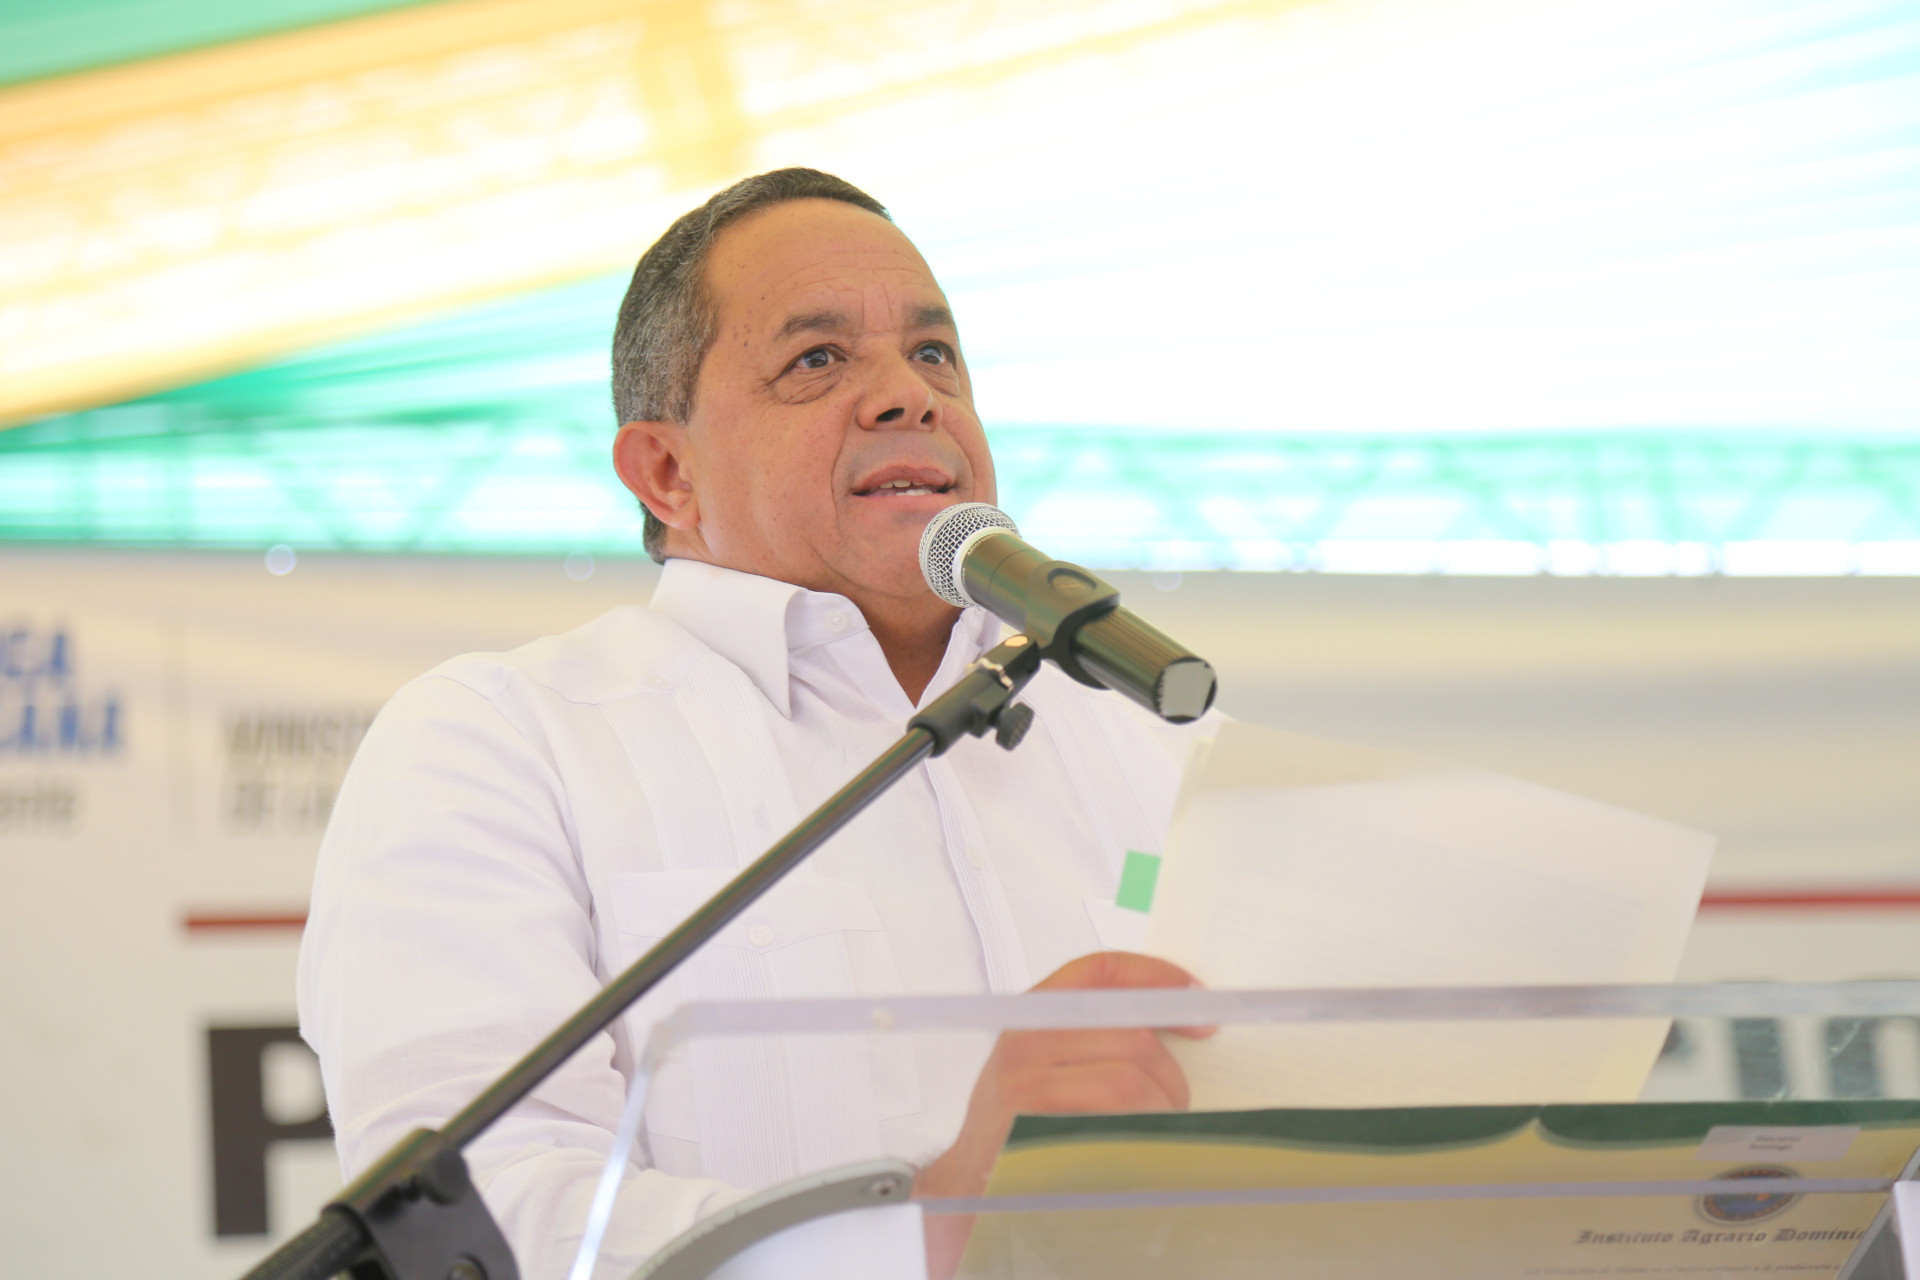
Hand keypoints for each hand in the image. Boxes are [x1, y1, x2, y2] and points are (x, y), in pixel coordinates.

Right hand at [915, 951, 1213, 1275]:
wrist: (969, 1183)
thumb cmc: (1018, 1122)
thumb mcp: (1046, 1061)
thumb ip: (1095, 1034)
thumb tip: (1177, 1024)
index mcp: (1034, 1013)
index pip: (1101, 970)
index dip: (1157, 975)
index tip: (1197, 997)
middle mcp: (1026, 1040)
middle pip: (1130, 1035)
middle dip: (1170, 1073)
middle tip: (1177, 1100)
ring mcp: (1025, 1084)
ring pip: (1128, 1081)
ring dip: (1159, 1110)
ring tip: (1155, 1130)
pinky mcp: (1034, 1129)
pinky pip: (1110, 1125)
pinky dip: (1138, 1139)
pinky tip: (1133, 1150)